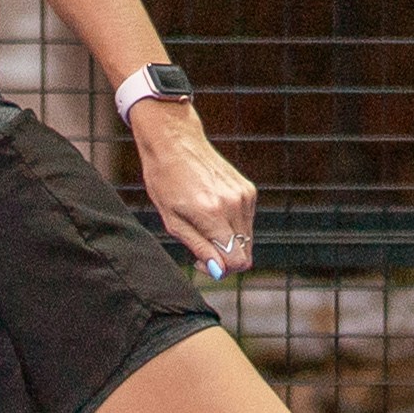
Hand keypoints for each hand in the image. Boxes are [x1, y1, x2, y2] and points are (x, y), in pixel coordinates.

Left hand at [134, 108, 257, 279]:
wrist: (175, 141)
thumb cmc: (164, 180)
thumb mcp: (172, 220)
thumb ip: (198, 247)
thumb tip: (218, 271)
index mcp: (212, 214)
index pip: (236, 261)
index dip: (220, 270)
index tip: (200, 260)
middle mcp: (234, 205)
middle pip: (245, 253)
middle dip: (224, 258)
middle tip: (199, 245)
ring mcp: (245, 196)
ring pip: (247, 238)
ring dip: (228, 241)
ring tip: (203, 224)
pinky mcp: (249, 190)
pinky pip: (246, 221)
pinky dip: (232, 225)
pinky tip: (212, 210)